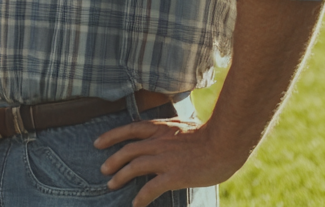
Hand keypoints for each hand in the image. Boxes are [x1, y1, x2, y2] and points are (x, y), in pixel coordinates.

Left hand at [94, 118, 247, 206]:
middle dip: (113, 160)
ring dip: (120, 176)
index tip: (98, 143)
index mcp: (161, 128)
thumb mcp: (185, 125)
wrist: (226, 143)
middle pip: (128, 150)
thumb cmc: (212, 134)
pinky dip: (141, 197)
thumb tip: (166, 133)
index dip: (111, 136)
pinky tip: (135, 204)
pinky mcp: (174, 175)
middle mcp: (159, 142)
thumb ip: (171, 130)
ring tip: (111, 184)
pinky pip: (151, 188)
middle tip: (103, 169)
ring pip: (134, 167)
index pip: (130, 129)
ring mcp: (165, 159)